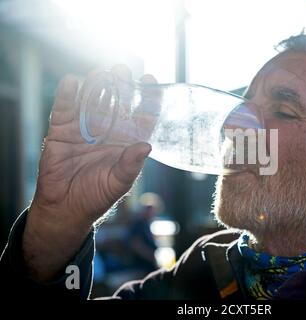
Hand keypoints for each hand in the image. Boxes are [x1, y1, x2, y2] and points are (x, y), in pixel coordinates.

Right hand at [23, 65, 155, 281]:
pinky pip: (65, 108)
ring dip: (96, 86)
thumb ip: (131, 165)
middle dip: (121, 86)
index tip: (151, 80)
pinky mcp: (62, 129)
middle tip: (123, 70)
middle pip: (117, 102)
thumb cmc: (96, 196)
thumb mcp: (118, 183)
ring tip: (100, 73)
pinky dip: (67, 95)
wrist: (65, 207)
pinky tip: (73, 83)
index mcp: (127, 141)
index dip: (148, 99)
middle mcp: (109, 130)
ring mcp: (85, 128)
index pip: (142, 116)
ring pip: (92, 101)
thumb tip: (146, 146)